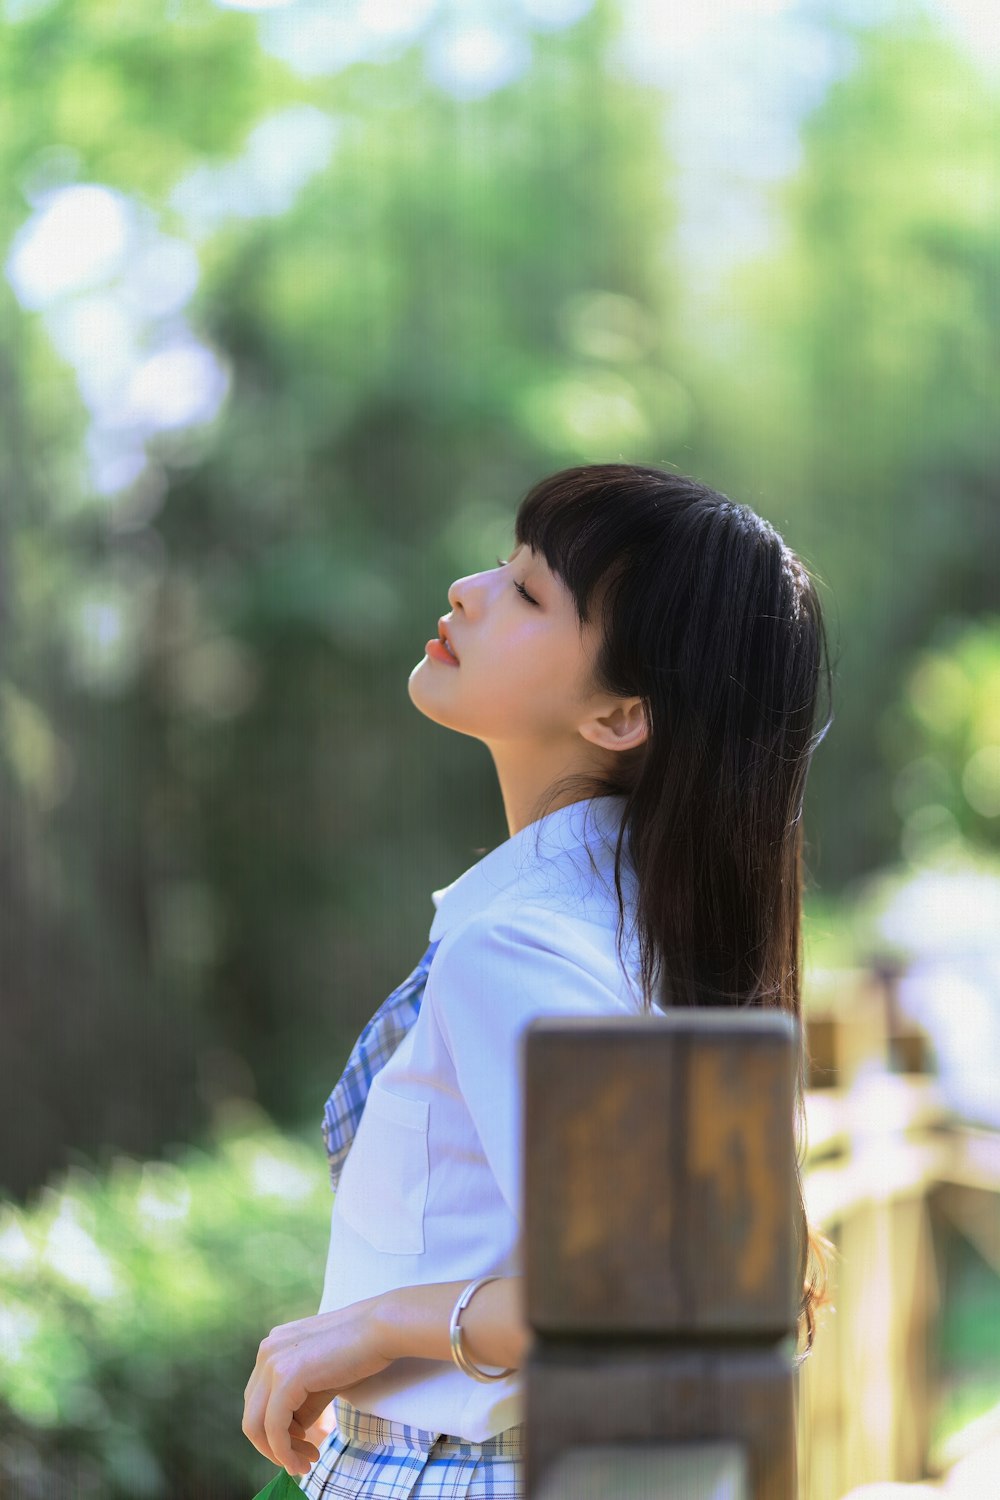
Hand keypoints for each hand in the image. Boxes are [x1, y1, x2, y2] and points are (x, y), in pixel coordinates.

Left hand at [242, 1295, 391, 1475]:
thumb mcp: (321, 1380)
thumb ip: (301, 1403)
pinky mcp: (286, 1376)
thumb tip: (290, 1436)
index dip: (274, 1432)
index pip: (258, 1401)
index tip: (301, 1448)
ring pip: (255, 1424)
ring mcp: (272, 1361)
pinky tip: (304, 1459)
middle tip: (303, 1462)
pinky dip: (284, 1451)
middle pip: (252, 1414)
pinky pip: (274, 1427)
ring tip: (305, 1464)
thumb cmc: (359, 1352)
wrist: (381, 1329)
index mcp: (272, 1347)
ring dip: (278, 1453)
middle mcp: (266, 1351)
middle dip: (274, 1446)